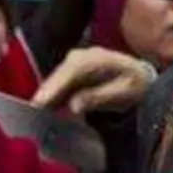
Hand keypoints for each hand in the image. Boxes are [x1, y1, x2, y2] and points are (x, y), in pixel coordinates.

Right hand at [30, 46, 157, 114]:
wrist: (142, 77)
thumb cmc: (136, 85)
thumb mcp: (125, 92)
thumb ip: (99, 97)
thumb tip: (73, 105)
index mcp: (94, 59)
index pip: (69, 72)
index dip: (53, 88)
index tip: (39, 103)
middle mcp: (80, 57)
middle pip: (57, 76)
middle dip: (44, 94)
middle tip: (29, 114)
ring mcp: (74, 63)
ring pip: (54, 81)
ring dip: (45, 97)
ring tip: (32, 116)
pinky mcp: (72, 73)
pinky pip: (58, 85)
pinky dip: (51, 97)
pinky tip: (43, 111)